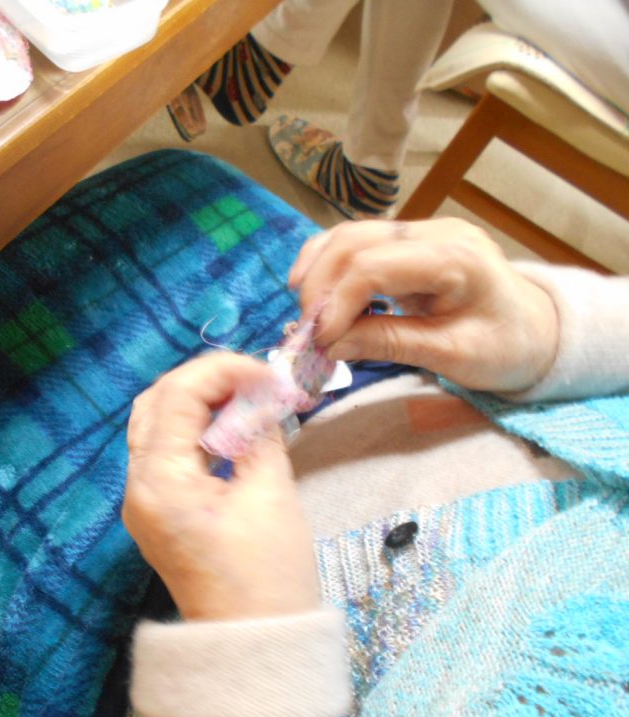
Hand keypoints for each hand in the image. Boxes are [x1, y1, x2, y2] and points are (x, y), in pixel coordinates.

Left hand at [122, 353, 320, 620]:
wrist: (251, 644)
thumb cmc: (267, 576)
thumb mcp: (271, 492)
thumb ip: (259, 432)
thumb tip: (259, 394)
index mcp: (160, 480)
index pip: (178, 395)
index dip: (223, 371)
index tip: (266, 374)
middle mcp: (137, 485)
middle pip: (156, 403)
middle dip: (205, 381)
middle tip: (255, 381)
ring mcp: (140, 500)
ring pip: (155, 424)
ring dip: (197, 403)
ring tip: (247, 398)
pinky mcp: (155, 511)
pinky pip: (164, 452)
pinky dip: (193, 430)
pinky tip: (230, 428)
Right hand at [289, 218, 559, 392]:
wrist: (540, 332)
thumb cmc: (506, 348)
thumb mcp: (452, 356)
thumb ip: (389, 343)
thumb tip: (328, 345)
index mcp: (455, 258)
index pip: (372, 266)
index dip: (335, 304)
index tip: (319, 343)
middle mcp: (435, 232)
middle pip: (352, 242)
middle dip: (319, 289)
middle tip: (305, 335)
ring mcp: (421, 232)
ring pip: (347, 236)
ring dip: (317, 273)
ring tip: (305, 316)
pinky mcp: (409, 243)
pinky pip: (356, 244)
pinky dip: (328, 267)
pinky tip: (314, 294)